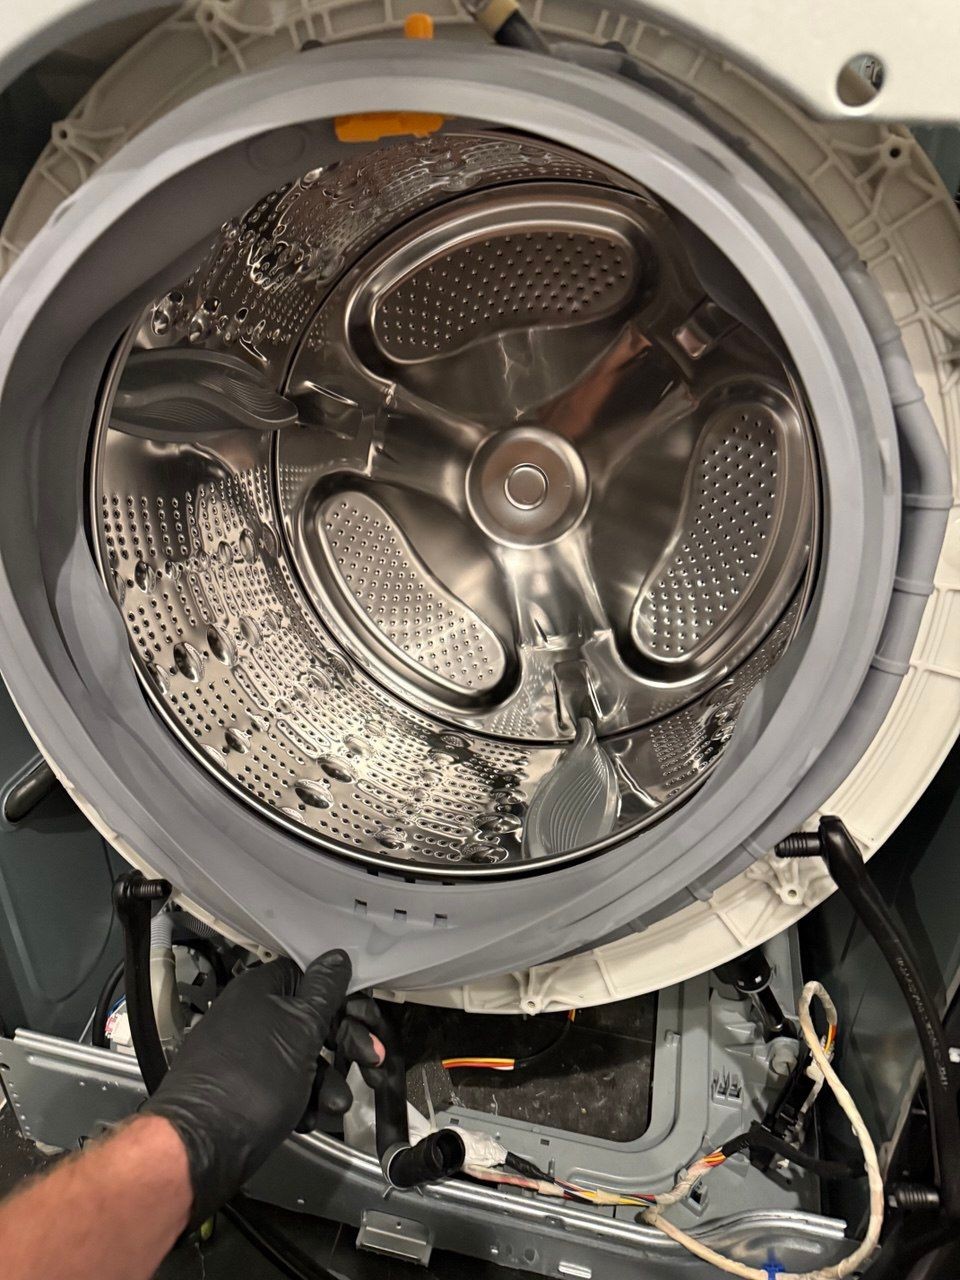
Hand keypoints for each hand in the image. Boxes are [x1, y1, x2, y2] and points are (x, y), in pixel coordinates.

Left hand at [144, 950, 380, 1228]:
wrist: (202, 1145)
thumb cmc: (255, 1078)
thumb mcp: (302, 1029)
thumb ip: (324, 991)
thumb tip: (336, 956)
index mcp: (259, 988)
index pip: (311, 977)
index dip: (343, 998)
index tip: (367, 1020)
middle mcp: (248, 1014)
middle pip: (310, 1019)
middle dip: (344, 1045)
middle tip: (371, 1061)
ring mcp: (243, 1053)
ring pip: (300, 1057)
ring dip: (325, 1081)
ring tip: (335, 1105)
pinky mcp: (242, 1088)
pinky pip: (281, 1084)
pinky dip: (300, 1099)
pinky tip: (309, 1118)